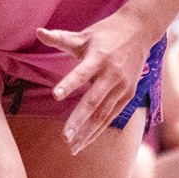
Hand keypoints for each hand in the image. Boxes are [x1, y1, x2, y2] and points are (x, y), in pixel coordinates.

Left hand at [38, 11, 155, 152]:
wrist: (140, 30)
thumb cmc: (107, 33)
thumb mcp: (84, 34)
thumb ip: (60, 38)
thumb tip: (38, 32)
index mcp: (98, 57)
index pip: (81, 72)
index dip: (68, 84)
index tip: (55, 95)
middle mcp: (112, 74)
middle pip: (93, 101)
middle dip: (78, 121)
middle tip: (64, 137)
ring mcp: (122, 86)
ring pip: (104, 114)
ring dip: (88, 132)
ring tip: (73, 147)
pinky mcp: (129, 94)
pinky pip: (112, 115)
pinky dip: (99, 128)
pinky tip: (87, 140)